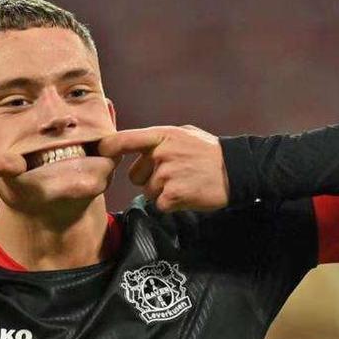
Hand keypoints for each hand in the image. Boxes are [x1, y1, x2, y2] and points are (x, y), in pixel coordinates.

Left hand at [98, 125, 228, 211]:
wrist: (238, 169)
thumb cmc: (210, 152)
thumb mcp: (184, 134)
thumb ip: (158, 139)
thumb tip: (134, 143)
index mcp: (162, 135)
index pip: (125, 139)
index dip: (108, 147)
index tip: (99, 152)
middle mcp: (161, 153)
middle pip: (135, 175)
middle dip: (149, 178)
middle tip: (174, 175)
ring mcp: (167, 174)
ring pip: (148, 192)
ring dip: (162, 193)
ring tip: (185, 183)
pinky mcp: (173, 195)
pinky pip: (159, 204)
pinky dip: (171, 204)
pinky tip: (188, 194)